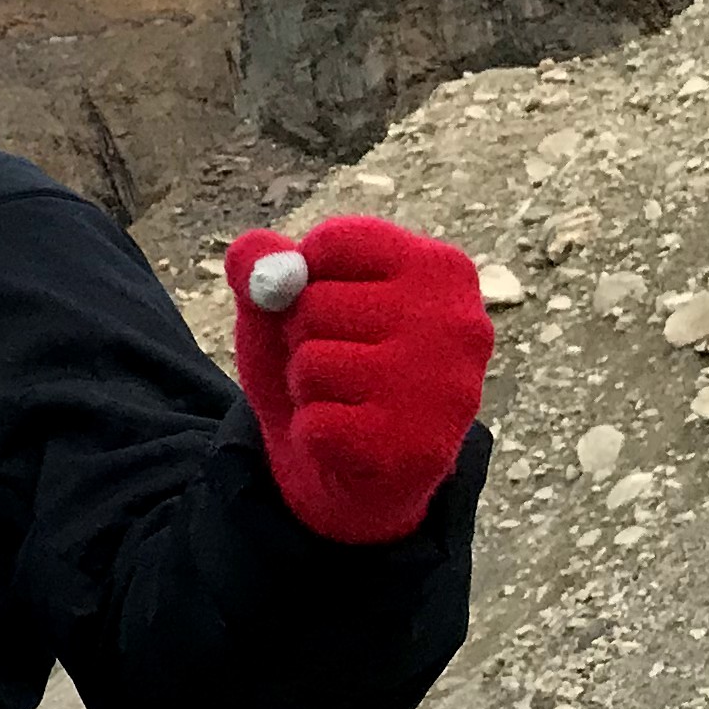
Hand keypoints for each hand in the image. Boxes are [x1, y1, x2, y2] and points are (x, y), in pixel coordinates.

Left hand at [223, 215, 493, 544]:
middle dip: (303, 337)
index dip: (304, 279)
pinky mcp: (417, 449)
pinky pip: (316, 425)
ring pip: (313, 364)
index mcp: (441, 269)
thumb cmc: (330, 361)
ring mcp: (444, 389)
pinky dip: (312, 433)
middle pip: (315, 304)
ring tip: (344, 397)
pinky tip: (349, 437)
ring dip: (307, 385)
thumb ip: (262, 263)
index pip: (333, 243)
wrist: (357, 465)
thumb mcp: (286, 303)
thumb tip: (249, 256)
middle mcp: (458, 323)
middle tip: (339, 362)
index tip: (329, 303)